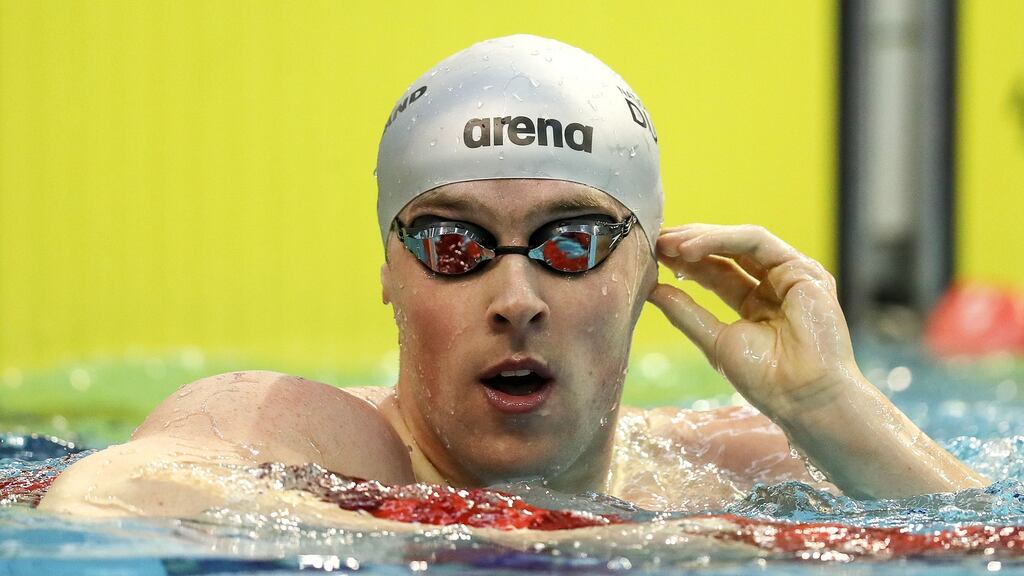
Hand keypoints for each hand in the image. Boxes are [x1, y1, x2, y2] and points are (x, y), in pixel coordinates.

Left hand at [647, 224, 860, 420]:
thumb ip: (685, 313)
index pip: (716, 271)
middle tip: (655, 241)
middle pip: (727, 252)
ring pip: (740, 241)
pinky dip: (721, 240)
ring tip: (668, 244)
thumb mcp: (714, 341)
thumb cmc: (766, 380)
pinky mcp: (803, 268)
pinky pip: (755, 241)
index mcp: (756, 304)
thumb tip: (653, 290)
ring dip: (701, 238)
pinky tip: (691, 249)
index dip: (685, 262)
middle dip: (689, 243)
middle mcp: (775, 285)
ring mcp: (791, 274)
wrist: (804, 397)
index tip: (652, 255)